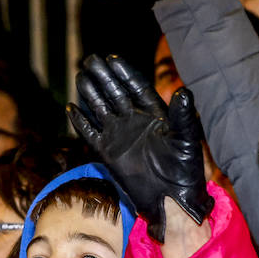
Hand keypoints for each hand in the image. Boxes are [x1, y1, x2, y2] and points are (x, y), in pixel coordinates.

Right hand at [68, 54, 211, 242]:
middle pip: (115, 93)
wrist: (171, 199)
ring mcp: (119, 137)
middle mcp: (134, 122)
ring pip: (101, 109)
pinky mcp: (108, 154)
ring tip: (80, 76)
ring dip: (91, 93)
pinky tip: (71, 108)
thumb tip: (183, 92)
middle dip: (103, 77)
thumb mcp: (187, 140)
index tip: (113, 59)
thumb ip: (184, 116)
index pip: (136, 88)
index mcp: (154, 114)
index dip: (125, 73)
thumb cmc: (185, 170)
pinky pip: (90, 134)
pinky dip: (81, 122)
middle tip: (90, 59)